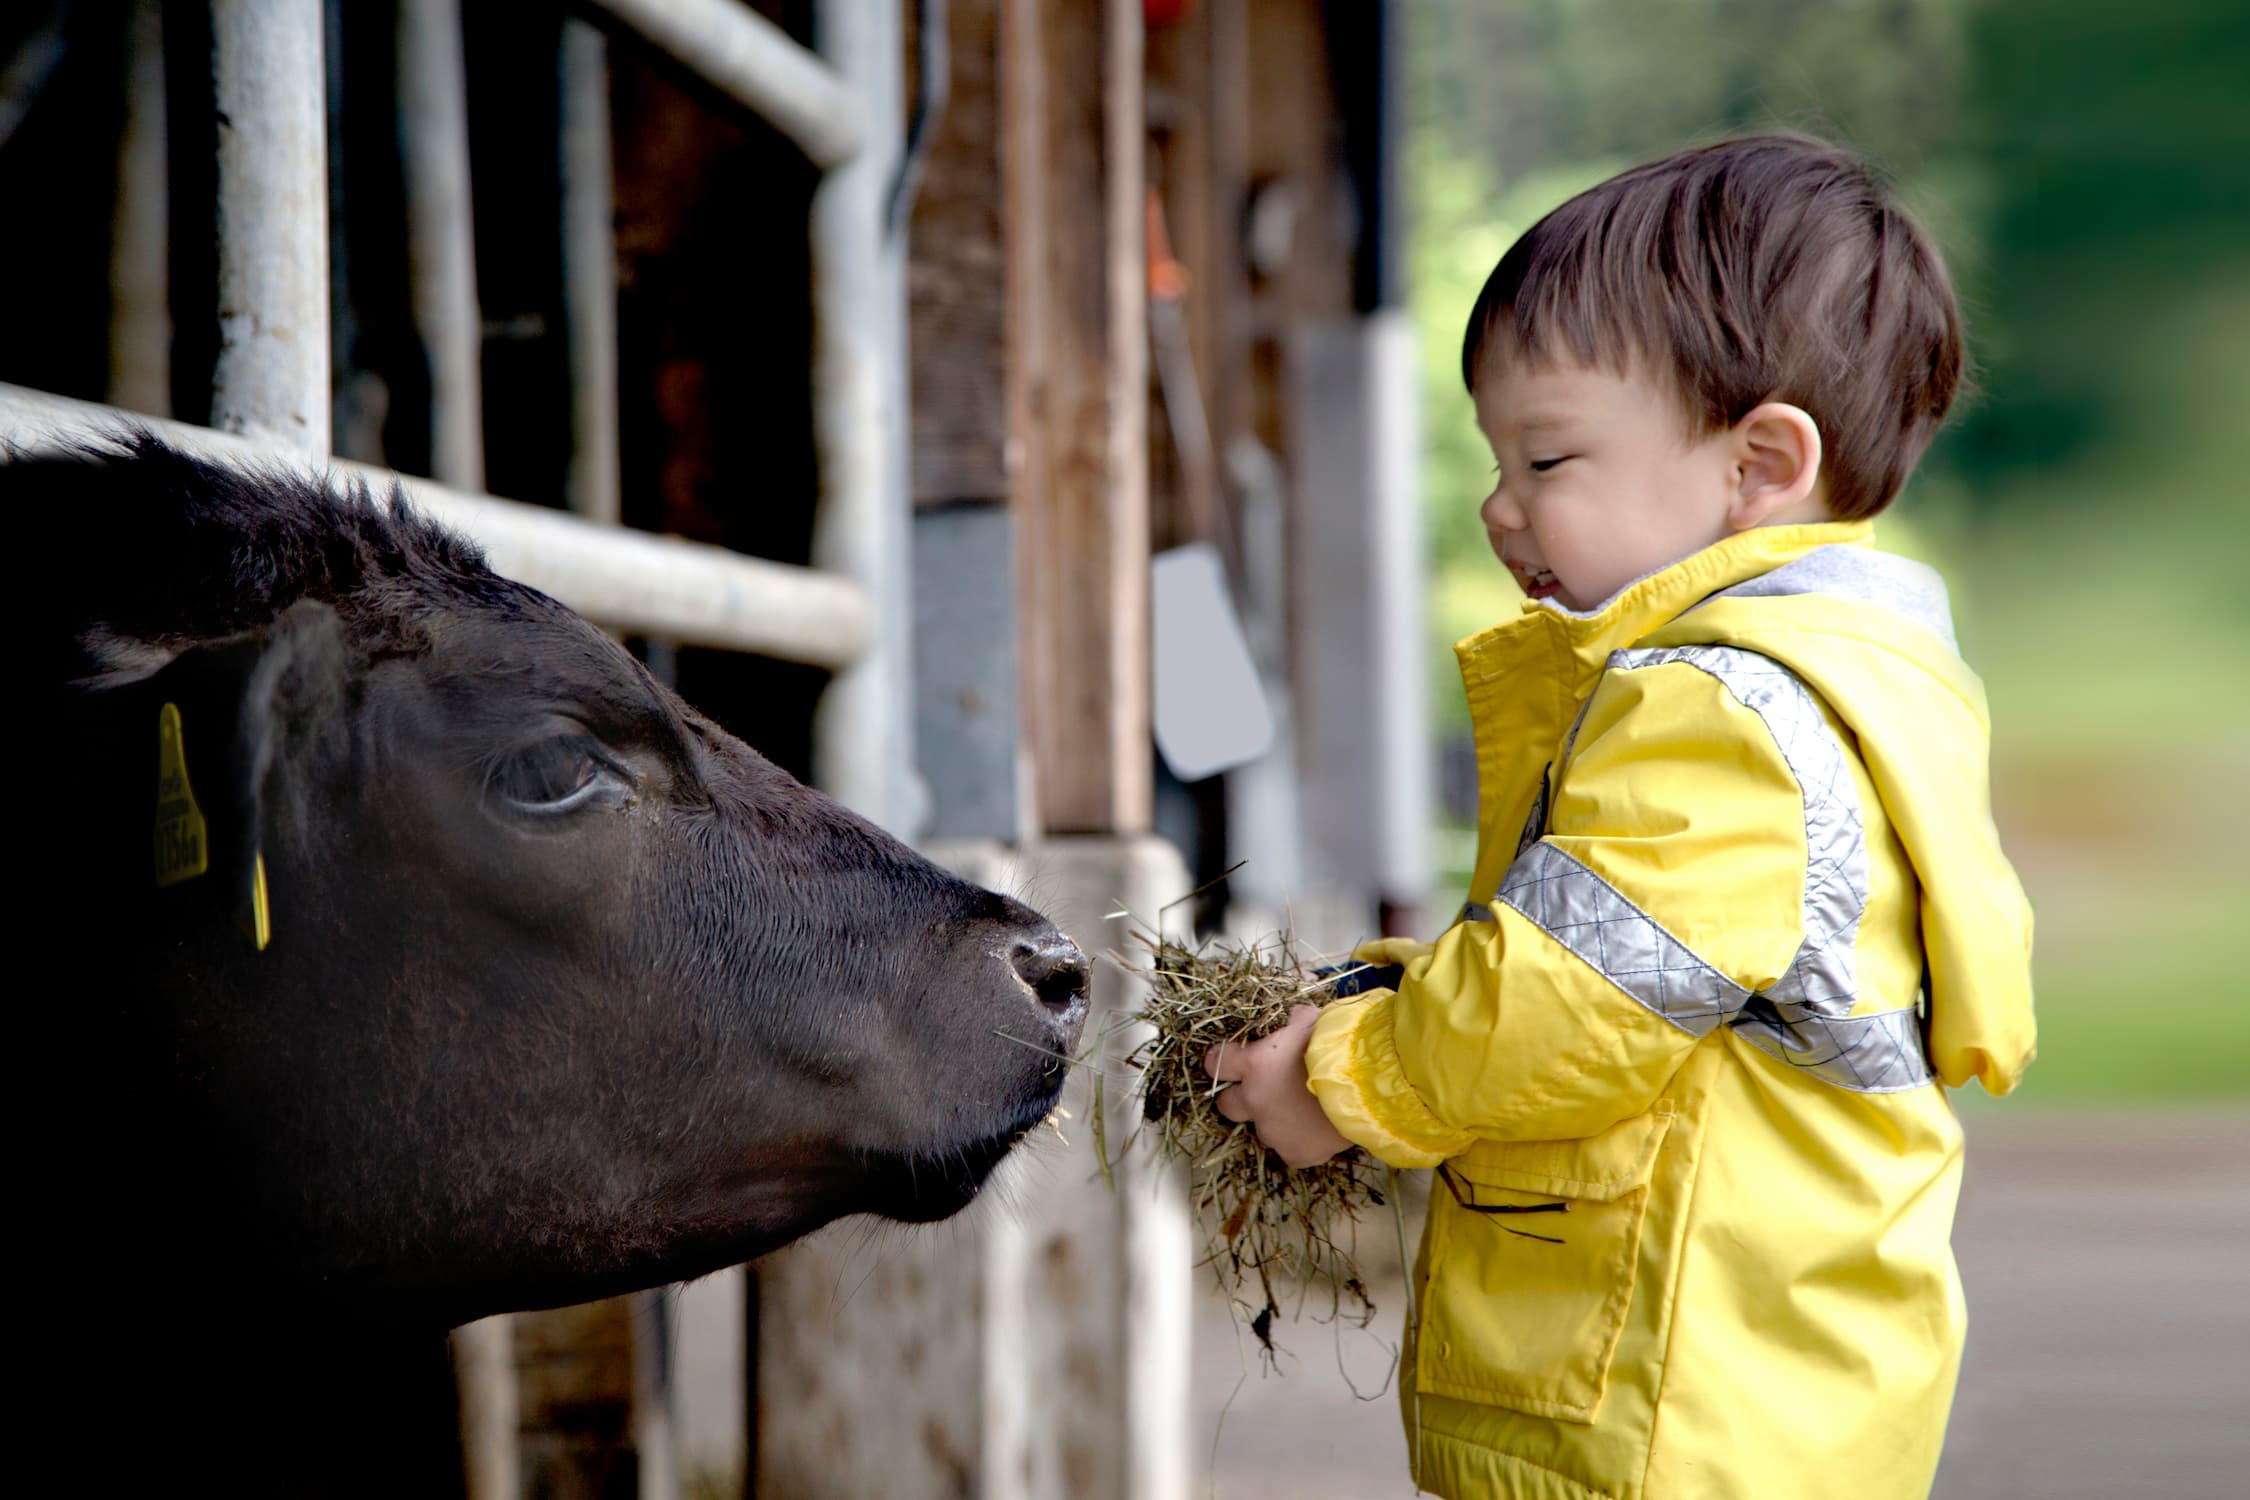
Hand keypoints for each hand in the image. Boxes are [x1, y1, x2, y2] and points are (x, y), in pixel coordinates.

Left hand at [1202, 1004, 1352, 1168]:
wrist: (1371, 1083)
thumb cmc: (1341, 1043)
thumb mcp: (1312, 1019)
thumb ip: (1293, 1021)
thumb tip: (1293, 1015)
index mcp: (1254, 1064)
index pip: (1217, 1063)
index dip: (1224, 1060)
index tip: (1232, 1058)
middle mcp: (1256, 1100)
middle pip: (1227, 1105)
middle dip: (1240, 1098)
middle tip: (1264, 1089)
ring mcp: (1274, 1131)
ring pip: (1263, 1129)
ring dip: (1276, 1119)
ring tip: (1305, 1109)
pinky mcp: (1297, 1154)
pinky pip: (1291, 1150)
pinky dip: (1301, 1141)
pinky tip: (1319, 1129)